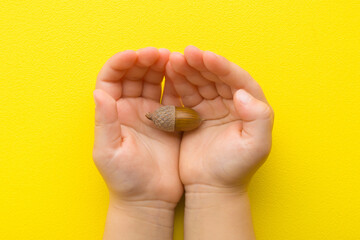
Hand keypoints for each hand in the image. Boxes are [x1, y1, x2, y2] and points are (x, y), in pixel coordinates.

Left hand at [93, 47, 182, 207]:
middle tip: (157, 53)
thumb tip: (99, 93)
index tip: (134, 55)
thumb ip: (105, 122)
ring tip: (171, 58)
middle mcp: (130, 109)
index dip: (121, 64)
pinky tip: (183, 76)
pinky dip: (177, 85)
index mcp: (113, 113)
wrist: (150, 198)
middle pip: (134, 76)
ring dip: (160, 68)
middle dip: (144, 61)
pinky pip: (172, 97)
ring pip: (154, 82)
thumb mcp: (109, 151)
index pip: (111, 79)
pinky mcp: (170, 121)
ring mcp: (151, 114)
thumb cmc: (124, 179)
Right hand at [166, 46, 273, 192]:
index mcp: (249, 108)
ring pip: (199, 83)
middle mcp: (231, 104)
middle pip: (216, 77)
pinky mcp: (193, 115)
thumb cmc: (235, 169)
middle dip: (201, 64)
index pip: (237, 80)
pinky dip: (177, 84)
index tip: (206, 57)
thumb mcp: (256, 146)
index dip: (222, 67)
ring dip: (188, 70)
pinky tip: (169, 74)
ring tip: (174, 60)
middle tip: (186, 53)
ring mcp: (211, 108)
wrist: (211, 187)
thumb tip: (243, 93)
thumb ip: (258, 117)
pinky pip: (185, 95)